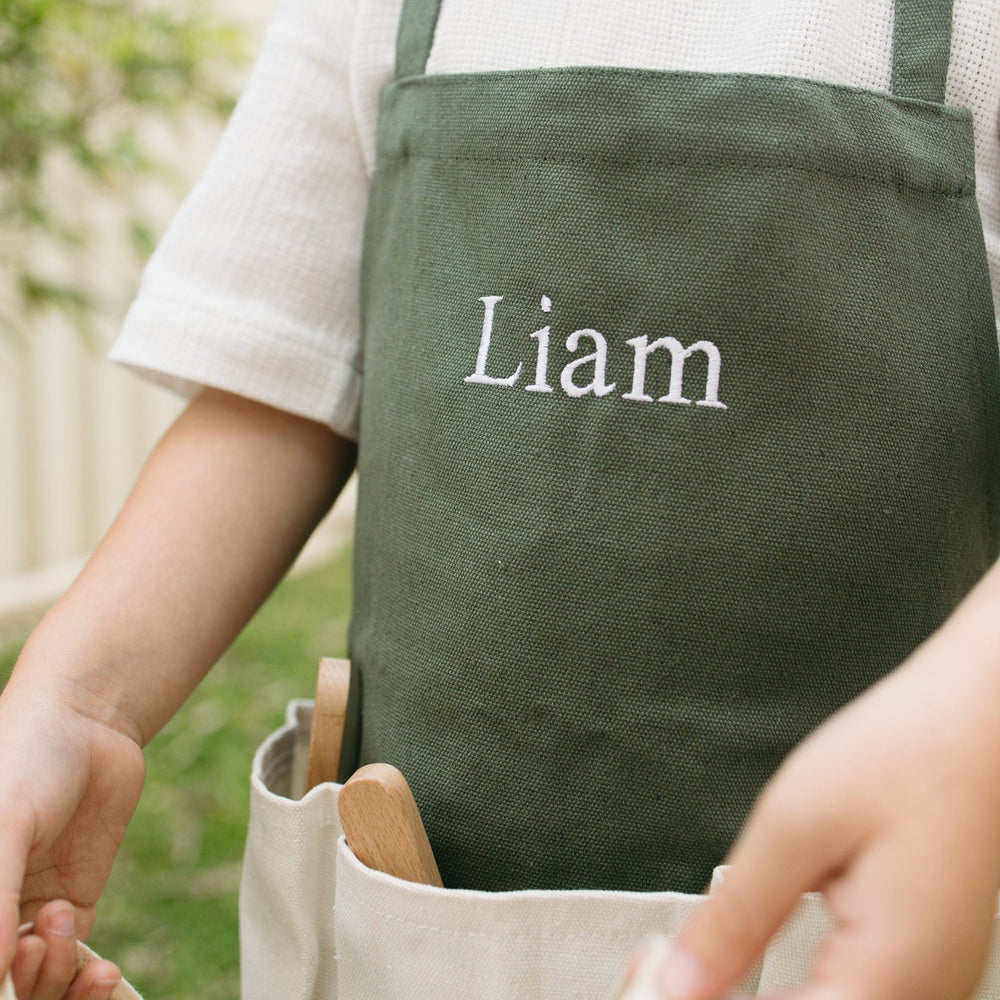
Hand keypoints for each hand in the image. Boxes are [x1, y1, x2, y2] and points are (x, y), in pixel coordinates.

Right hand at [0, 681, 144, 992]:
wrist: (88, 725)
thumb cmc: (25, 762)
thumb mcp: (5, 826)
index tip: (9, 966)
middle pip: (3, 986)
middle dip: (21, 988)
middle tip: (32, 945)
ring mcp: (26, 915)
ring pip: (36, 986)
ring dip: (51, 980)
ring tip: (58, 922)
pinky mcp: (72, 906)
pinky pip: (74, 965)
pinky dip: (84, 984)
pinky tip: (99, 974)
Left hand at [629, 565, 999, 999]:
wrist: (976, 718)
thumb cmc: (904, 754)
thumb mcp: (795, 826)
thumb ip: (736, 916)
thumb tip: (681, 980)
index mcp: (895, 973)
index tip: (669, 980)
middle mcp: (927, 994)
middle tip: (672, 964)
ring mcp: (934, 982)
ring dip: (766, 996)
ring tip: (699, 966)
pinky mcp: (927, 960)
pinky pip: (855, 997)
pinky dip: (801, 988)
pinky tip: (759, 965)